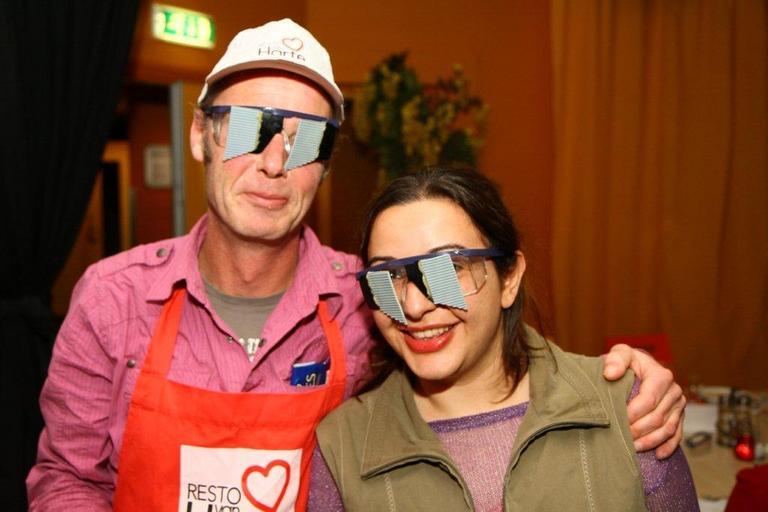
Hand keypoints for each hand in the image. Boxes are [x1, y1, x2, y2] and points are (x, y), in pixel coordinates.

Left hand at [603, 344, 685, 458]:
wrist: (638, 367)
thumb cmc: (627, 362)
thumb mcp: (620, 354)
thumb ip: (615, 360)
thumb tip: (610, 373)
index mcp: (661, 376)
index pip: (648, 401)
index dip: (632, 414)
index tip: (616, 422)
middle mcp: (674, 390)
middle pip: (657, 417)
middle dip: (638, 430)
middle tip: (620, 438)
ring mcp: (679, 404)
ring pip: (667, 429)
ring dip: (650, 441)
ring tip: (632, 448)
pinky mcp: (680, 415)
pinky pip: (677, 434)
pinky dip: (668, 446)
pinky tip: (657, 455)